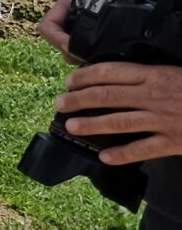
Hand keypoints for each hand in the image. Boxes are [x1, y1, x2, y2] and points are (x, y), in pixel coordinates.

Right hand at [44, 0, 136, 62]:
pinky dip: (97, 57)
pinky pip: (90, 51)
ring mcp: (82, 29)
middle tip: (94, 62)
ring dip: (85, 59)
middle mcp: (70, 20)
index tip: (73, 48)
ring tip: (105, 63)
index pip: (48, 27)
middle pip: (61, 46)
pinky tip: (114, 60)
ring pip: (75, 51)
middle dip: (74, 55)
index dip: (56, 40)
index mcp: (65, 5)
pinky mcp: (96, 36)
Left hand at [56, 62, 181, 164]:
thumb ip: (149, 74)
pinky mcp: (173, 141)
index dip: (85, 76)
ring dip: (91, 124)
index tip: (68, 80)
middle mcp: (154, 95)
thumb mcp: (175, 72)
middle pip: (107, 96)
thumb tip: (119, 75)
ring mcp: (163, 119)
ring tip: (71, 125)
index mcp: (155, 74)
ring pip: (119, 121)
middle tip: (58, 103)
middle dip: (78, 99)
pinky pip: (143, 149)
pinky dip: (122, 154)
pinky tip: (104, 157)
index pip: (111, 72)